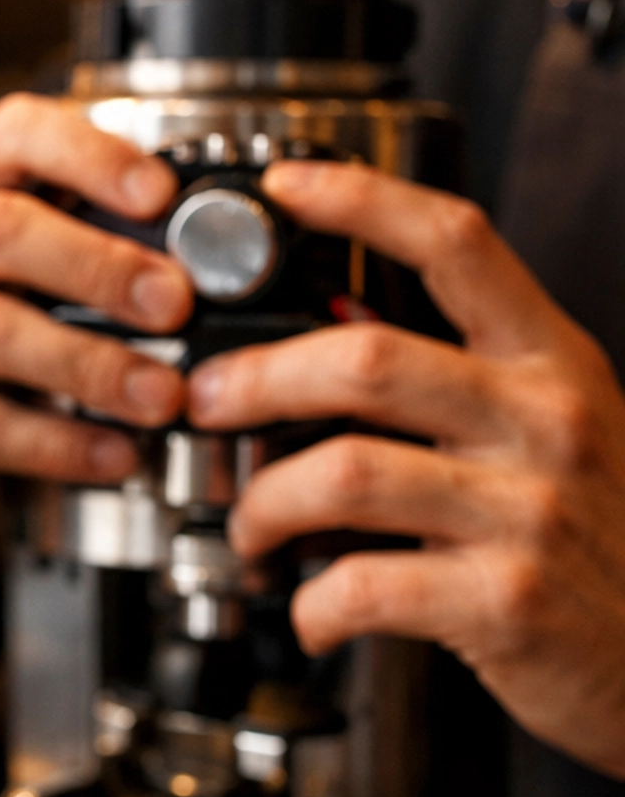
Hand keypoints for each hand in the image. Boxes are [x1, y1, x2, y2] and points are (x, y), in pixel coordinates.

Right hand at [0, 93, 188, 499]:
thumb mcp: (2, 260)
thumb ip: (72, 231)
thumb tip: (193, 249)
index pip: (9, 134)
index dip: (91, 158)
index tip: (161, 196)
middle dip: (101, 267)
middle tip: (175, 304)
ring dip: (93, 364)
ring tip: (161, 393)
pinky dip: (61, 442)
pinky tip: (114, 451)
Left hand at [187, 161, 624, 780]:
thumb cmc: (598, 546)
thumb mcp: (554, 433)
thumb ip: (461, 380)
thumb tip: (332, 330)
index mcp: (552, 363)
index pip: (457, 244)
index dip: (362, 201)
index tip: (285, 186)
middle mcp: (546, 422)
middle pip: (367, 359)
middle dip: (258, 379)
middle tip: (209, 402)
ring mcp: (528, 513)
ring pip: (347, 473)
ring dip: (266, 503)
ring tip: (254, 527)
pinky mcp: (504, 603)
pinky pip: (363, 586)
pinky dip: (309, 604)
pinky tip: (310, 610)